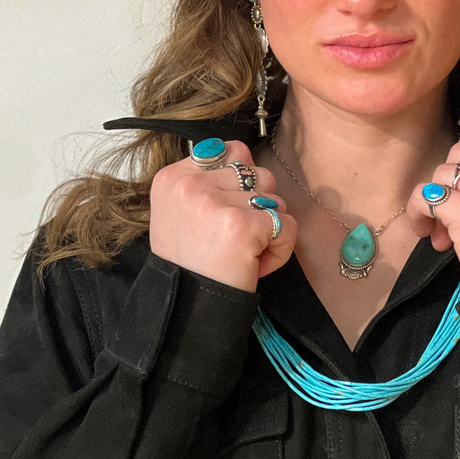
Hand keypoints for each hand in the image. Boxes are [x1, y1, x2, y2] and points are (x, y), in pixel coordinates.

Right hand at [149, 140, 297, 291]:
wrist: (188, 308)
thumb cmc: (190, 264)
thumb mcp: (181, 214)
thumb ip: (207, 182)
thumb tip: (243, 154)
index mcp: (173, 177)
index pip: (232, 150)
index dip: (242, 184)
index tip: (226, 216)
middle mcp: (190, 184)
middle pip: (257, 173)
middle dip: (257, 207)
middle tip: (235, 240)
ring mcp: (214, 202)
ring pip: (274, 197)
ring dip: (269, 228)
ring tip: (244, 253)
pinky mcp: (241, 224)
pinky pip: (286, 224)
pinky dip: (280, 249)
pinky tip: (255, 265)